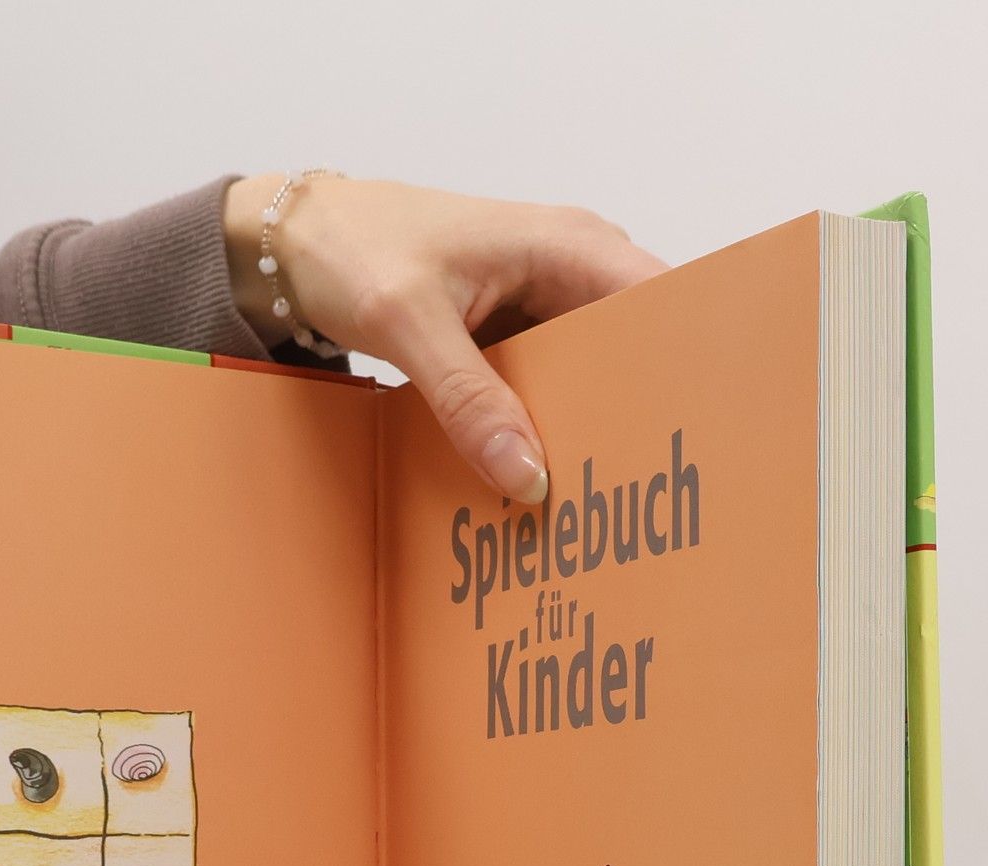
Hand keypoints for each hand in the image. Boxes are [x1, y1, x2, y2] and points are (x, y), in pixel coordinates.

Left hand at [225, 174, 665, 500]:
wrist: (295, 244)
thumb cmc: (353, 250)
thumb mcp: (409, 325)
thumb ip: (468, 401)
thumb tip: (528, 476)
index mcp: (569, 245)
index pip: (664, 301)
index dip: (685, 362)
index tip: (691, 431)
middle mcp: (570, 271)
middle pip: (634, 351)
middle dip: (635, 413)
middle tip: (638, 489)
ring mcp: (542, 307)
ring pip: (590, 379)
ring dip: (586, 430)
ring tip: (597, 498)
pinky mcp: (511, 339)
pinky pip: (545, 390)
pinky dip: (541, 429)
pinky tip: (537, 478)